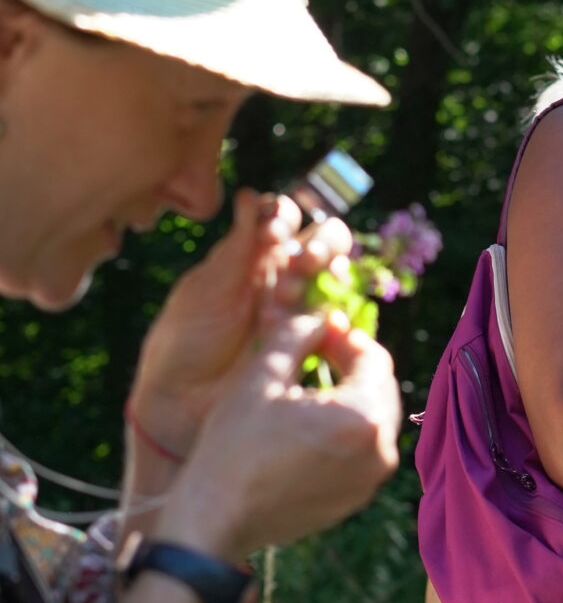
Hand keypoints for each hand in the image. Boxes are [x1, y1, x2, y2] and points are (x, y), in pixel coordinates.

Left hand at [129, 191, 353, 457]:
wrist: (181, 406)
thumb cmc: (182, 344)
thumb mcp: (203, 289)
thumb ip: (236, 248)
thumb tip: (252, 196)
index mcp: (249, 257)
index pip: (285, 217)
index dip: (287, 215)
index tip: (274, 230)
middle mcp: (280, 278)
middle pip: (323, 239)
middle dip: (319, 243)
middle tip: (299, 263)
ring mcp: (300, 312)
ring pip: (335, 275)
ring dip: (321, 278)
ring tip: (286, 300)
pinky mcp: (314, 344)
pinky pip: (340, 318)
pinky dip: (329, 314)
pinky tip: (299, 325)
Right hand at [161, 305, 401, 559]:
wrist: (216, 519)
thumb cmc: (234, 446)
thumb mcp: (261, 376)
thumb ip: (298, 334)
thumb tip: (324, 318)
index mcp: (362, 417)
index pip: (374, 358)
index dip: (346, 336)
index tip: (319, 329)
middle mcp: (380, 451)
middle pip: (381, 387)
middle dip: (352, 365)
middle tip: (317, 351)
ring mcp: (372, 478)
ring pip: (374, 418)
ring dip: (350, 395)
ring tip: (311, 385)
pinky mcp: (358, 497)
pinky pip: (364, 449)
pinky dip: (346, 429)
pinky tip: (310, 423)